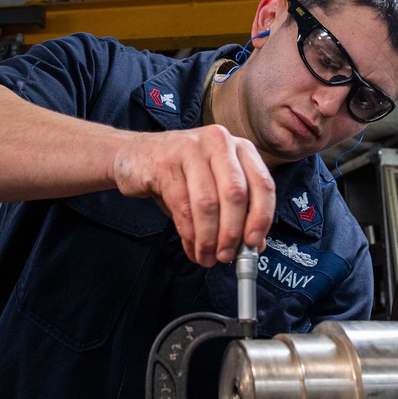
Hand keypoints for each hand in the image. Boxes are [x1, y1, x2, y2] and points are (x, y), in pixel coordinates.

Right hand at [112, 125, 274, 265]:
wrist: (134, 156)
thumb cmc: (180, 174)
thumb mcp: (214, 190)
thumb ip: (239, 214)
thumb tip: (255, 246)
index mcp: (240, 148)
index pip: (263, 184)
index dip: (261, 218)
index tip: (253, 244)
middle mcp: (220, 142)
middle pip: (235, 194)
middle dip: (231, 233)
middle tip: (225, 256)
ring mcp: (191, 148)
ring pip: (207, 203)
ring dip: (208, 238)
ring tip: (206, 256)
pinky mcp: (165, 162)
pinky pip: (182, 206)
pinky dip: (188, 233)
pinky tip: (191, 246)